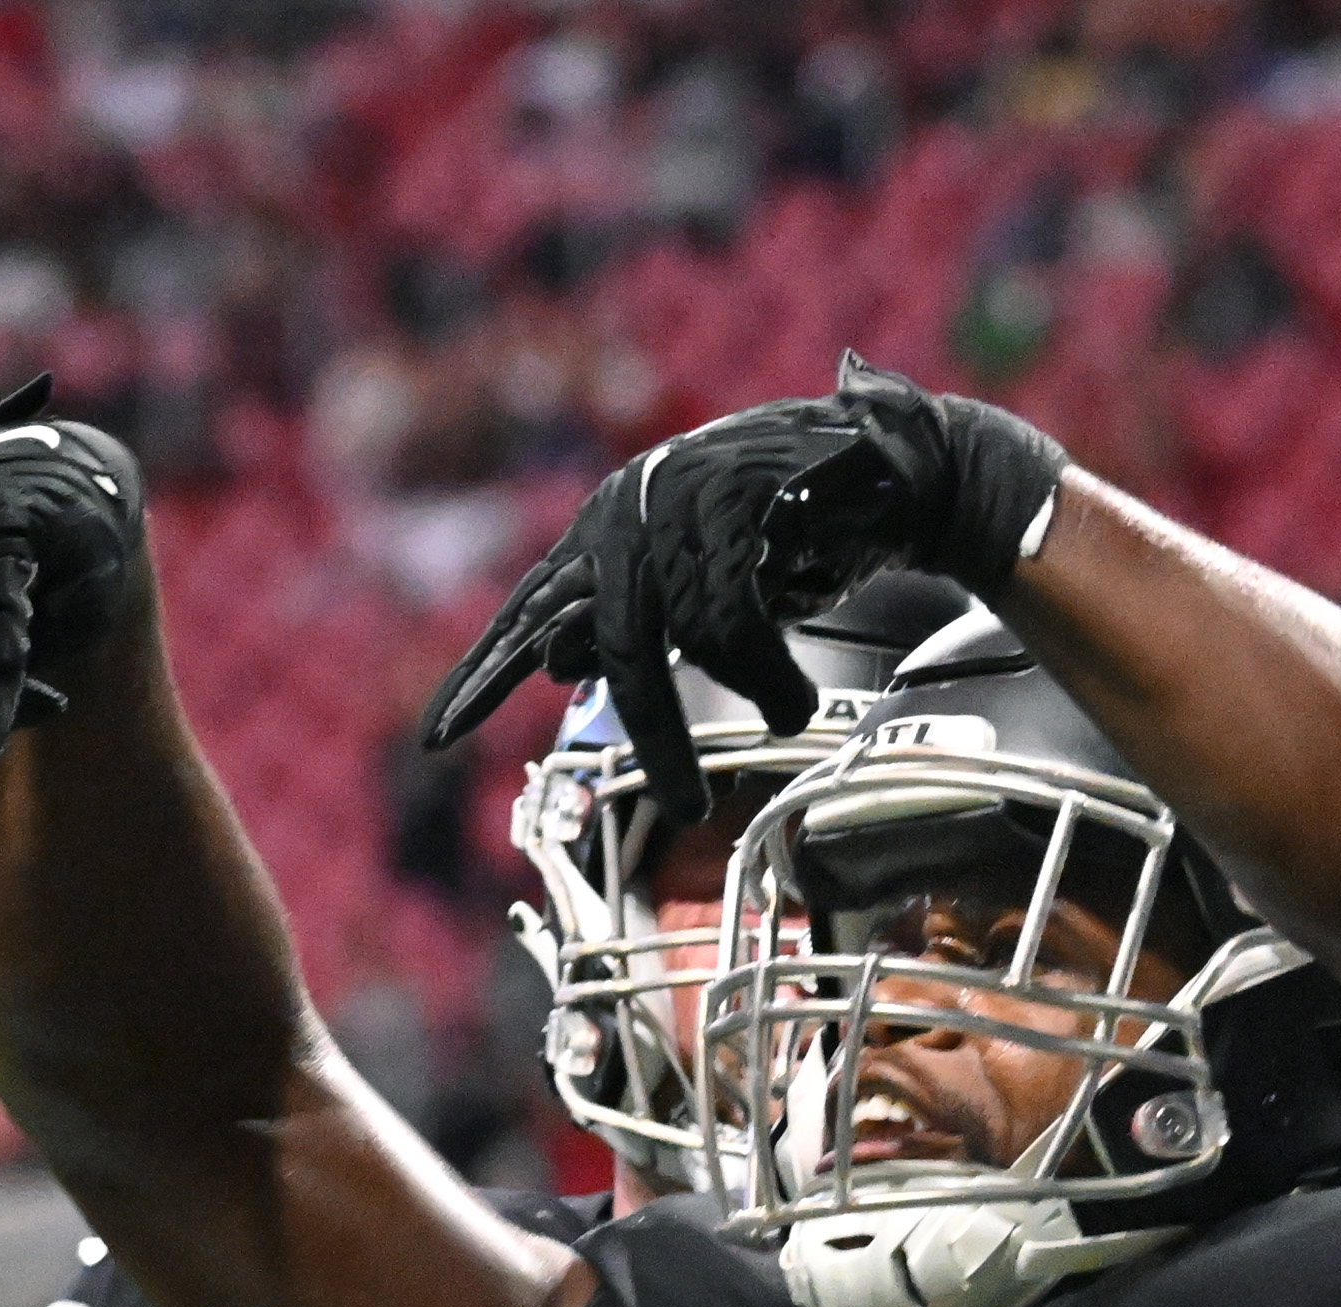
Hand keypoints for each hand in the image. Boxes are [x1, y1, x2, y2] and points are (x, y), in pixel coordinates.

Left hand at [418, 353, 1067, 811]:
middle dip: (653, 733)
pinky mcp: (738, 495)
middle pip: (614, 641)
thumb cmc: (806, 527)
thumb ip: (637, 612)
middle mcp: (635, 502)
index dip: (487, 672)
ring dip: (727, 701)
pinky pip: (729, 617)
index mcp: (615, 521)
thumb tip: (555, 662)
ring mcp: (684, 494)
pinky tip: (794, 699)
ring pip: (673, 635)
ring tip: (769, 730)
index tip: (437, 736)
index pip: (537, 606)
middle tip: (688, 806)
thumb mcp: (707, 577)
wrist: (903, 466)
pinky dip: (765, 673)